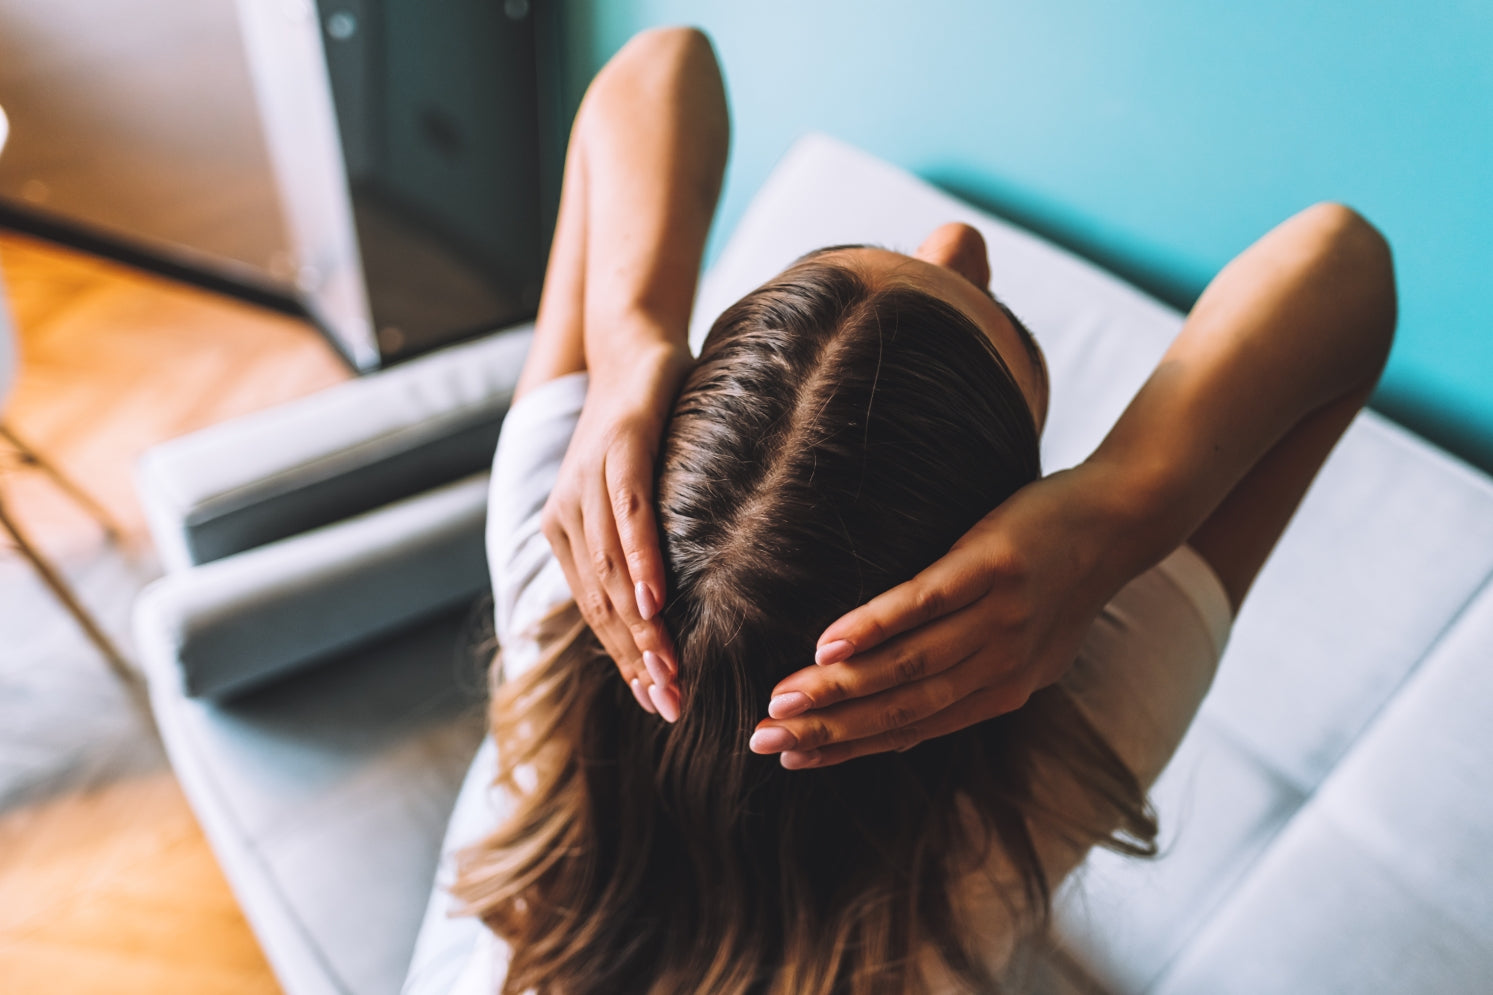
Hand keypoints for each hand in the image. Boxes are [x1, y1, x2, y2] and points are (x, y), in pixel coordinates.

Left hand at [541, 338, 692, 719]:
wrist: (631, 348)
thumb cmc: (641, 431)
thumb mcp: (631, 497)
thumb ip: (635, 548)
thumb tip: (665, 612)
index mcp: (565, 533)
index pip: (594, 613)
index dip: (623, 663)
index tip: (656, 704)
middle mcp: (565, 514)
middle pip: (600, 604)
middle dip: (636, 661)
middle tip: (670, 706)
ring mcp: (587, 481)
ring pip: (610, 570)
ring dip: (641, 628)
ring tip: (669, 672)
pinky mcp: (619, 447)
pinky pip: (628, 514)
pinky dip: (640, 560)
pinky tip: (656, 599)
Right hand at [748, 466, 1123, 766]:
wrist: (1124, 518)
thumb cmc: (1062, 575)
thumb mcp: (1026, 643)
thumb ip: (972, 677)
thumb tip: (900, 708)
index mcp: (1003, 691)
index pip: (911, 731)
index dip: (847, 748)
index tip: (791, 760)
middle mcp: (1001, 667)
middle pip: (900, 709)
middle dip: (827, 731)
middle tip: (763, 742)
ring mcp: (998, 620)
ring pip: (906, 666)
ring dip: (837, 689)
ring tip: (781, 698)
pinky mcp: (994, 567)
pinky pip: (924, 604)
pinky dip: (873, 628)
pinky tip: (829, 643)